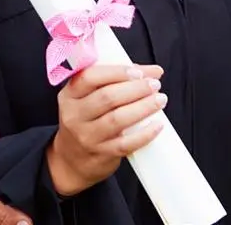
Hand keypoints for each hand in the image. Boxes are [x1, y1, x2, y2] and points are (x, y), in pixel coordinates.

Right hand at [46, 64, 165, 196]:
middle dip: (136, 88)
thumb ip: (113, 80)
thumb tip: (150, 71)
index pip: (90, 77)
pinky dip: (144, 134)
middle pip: (107, 97)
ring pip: (117, 119)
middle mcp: (75, 115)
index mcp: (70, 95)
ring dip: (143, 107)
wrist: (72, 160)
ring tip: (160, 100)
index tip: (138, 72)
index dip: (116, 72)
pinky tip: (157, 125)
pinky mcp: (101, 154)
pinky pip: (125, 144)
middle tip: (155, 84)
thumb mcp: (86, 97)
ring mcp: (87, 136)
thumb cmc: (85, 119)